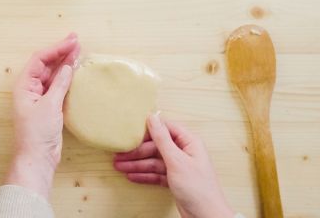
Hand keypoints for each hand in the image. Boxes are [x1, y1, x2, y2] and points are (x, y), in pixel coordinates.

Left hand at [5, 33, 79, 198]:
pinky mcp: (49, 106)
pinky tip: (75, 70)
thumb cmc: (37, 133)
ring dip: (65, 63)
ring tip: (78, 51)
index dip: (56, 48)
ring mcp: (39, 97)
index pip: (40, 59)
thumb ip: (59, 84)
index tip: (72, 41)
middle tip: (76, 40)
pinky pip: (57, 86)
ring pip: (53, 74)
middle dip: (61, 52)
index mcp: (24, 85)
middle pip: (46, 64)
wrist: (37, 157)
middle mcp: (30, 88)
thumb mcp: (50, 105)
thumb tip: (68, 67)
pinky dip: (66, 77)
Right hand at [114, 114, 234, 217]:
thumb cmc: (198, 188)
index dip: (148, 129)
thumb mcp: (176, 161)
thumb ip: (162, 139)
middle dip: (137, 152)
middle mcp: (184, 152)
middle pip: (156, 147)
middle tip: (120, 155)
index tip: (131, 131)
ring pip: (154, 161)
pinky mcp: (174, 180)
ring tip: (119, 167)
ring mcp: (179, 167)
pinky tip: (131, 176)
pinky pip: (156, 174)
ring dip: (137, 164)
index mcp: (189, 142)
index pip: (166, 129)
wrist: (206, 216)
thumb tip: (152, 117)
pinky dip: (144, 175)